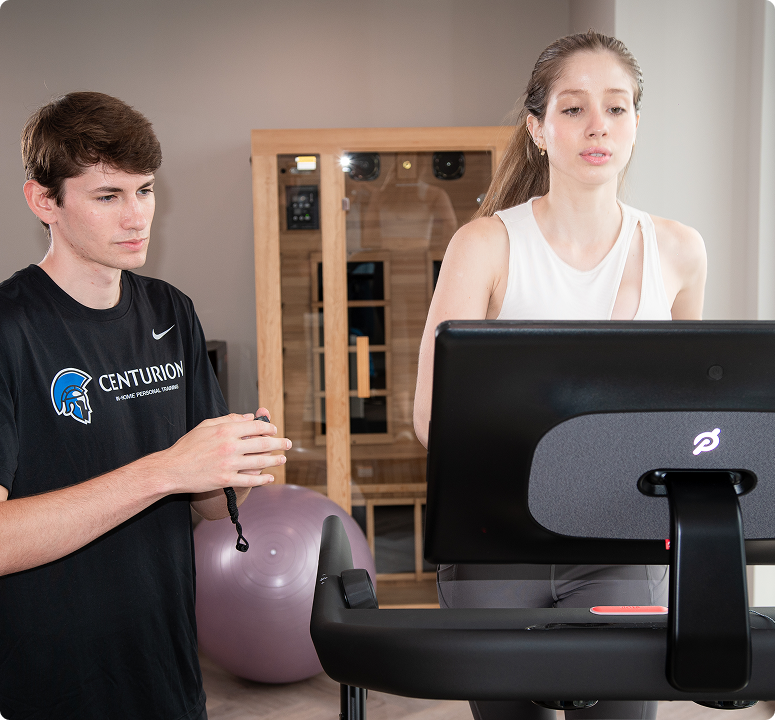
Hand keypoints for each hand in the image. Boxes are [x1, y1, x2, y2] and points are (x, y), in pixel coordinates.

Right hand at [152, 408, 290, 494]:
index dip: (268, 428)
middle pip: (262, 443)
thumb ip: (229, 419)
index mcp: (226, 430)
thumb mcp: (206, 425)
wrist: (172, 469)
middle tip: (288, 444)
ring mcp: (229, 464)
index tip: (274, 430)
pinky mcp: (226, 480)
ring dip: (274, 460)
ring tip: (282, 459)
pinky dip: (262, 479)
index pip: (255, 426)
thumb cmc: (187, 446)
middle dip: (279, 443)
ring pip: (259, 462)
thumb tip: (249, 417)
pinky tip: (270, 478)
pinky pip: (250, 480)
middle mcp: (230, 446)